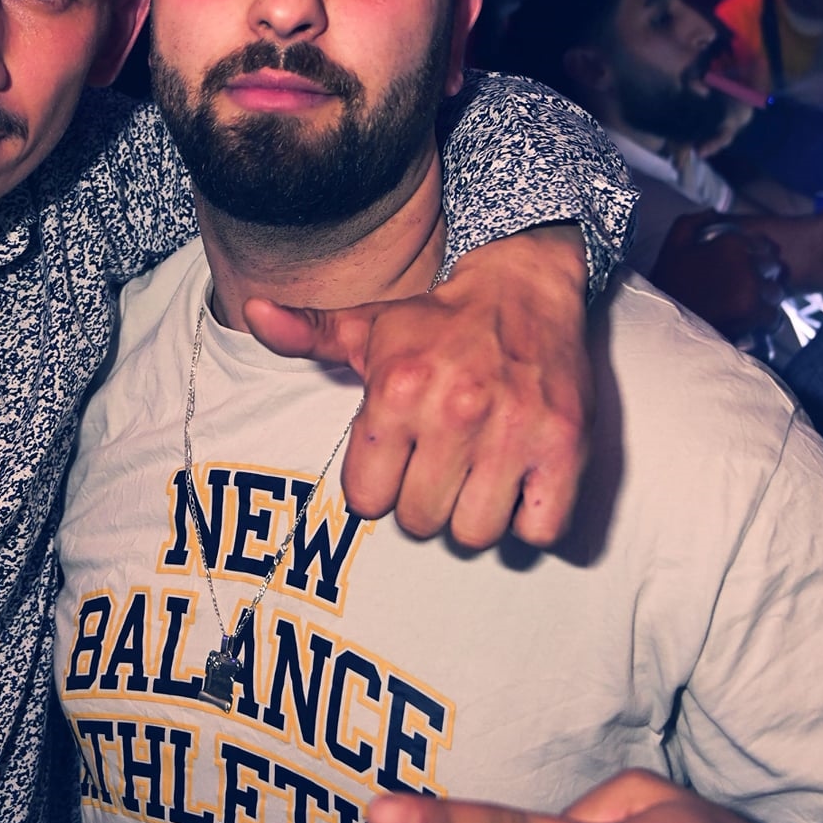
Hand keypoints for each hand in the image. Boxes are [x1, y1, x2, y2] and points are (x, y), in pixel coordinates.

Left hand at [245, 225, 590, 549]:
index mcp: (397, 388)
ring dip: (475, 516)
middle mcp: (454, 410)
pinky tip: (518, 486)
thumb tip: (255, 314)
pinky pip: (539, 531)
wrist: (525, 287)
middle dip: (426, 502)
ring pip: (475, 535)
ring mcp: (514, 431)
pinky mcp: (566, 447)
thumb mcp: (368, 326)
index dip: (380, 487)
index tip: (398, 461)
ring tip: (478, 476)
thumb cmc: (440, 321)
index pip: (367, 500)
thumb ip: (308, 333)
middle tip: (441, 466)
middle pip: (420, 522)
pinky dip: (528, 521)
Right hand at [651, 212, 784, 339]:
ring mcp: (751, 291)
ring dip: (766, 295)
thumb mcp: (673, 246)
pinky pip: (772, 314)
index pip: (763, 243)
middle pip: (773, 266)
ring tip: (750, 301)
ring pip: (775, 290)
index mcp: (731, 245)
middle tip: (749, 282)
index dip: (756, 252)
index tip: (746, 263)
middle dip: (764, 273)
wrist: (662, 323)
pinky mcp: (752, 316)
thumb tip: (712, 212)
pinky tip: (750, 317)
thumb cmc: (667, 282)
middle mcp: (746, 266)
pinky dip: (764, 317)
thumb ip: (691, 221)